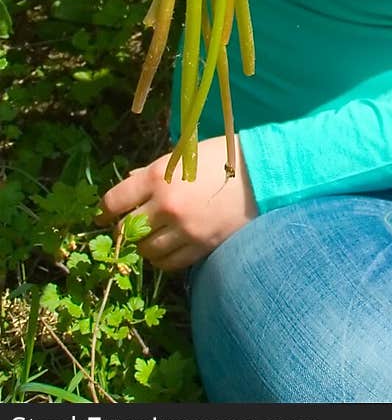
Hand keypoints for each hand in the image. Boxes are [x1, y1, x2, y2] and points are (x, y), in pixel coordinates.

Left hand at [97, 135, 258, 270]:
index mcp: (158, 176)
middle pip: (127, 229)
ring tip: (150, 237)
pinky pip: (169, 263)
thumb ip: (154, 171)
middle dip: (124, 230)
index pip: (115, 200)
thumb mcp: (184, 155)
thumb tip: (129, 181)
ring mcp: (183, 229)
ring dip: (144, 245)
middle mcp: (166, 205)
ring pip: (146, 250)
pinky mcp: (200, 245)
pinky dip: (162, 259)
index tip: (102, 215)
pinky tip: (167, 248)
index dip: (104, 210)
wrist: (261, 172)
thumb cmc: (221, 156)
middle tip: (127, 228)